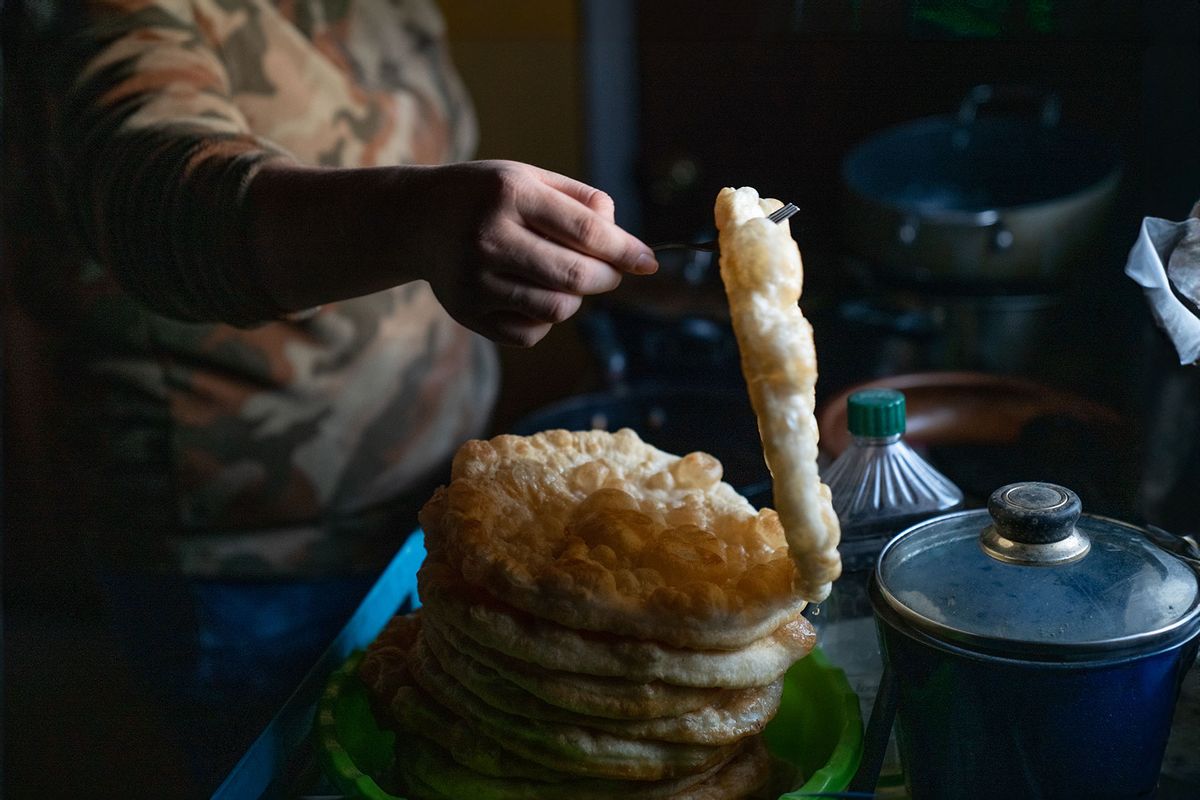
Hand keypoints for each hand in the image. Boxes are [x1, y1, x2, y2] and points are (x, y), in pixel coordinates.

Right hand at [412, 160, 656, 345]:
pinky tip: (531, 294)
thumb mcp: (530, 178)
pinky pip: (531, 332)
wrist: (416, 221)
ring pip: (556, 309)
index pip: (587, 232)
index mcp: (511, 194)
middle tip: (610, 272)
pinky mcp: (467, 313)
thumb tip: (626, 243)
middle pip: (575, 277)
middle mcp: (489, 237)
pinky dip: (544, 319)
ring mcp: (475, 279)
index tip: (649, 262)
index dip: (626, 251)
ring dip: (575, 298)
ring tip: (564, 278)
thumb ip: (581, 202)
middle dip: (606, 278)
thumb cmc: (488, 197)